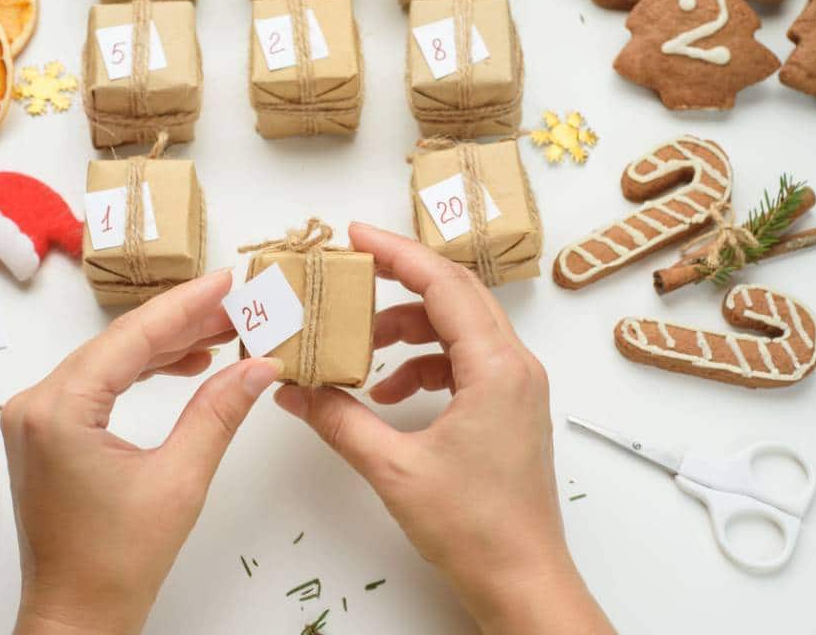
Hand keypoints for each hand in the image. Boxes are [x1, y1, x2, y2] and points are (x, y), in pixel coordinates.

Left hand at [1, 269, 280, 634]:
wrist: (76, 616)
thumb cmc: (118, 562)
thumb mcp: (180, 481)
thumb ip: (218, 412)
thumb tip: (259, 365)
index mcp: (58, 411)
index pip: (132, 337)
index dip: (186, 305)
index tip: (227, 280)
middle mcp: (36, 404)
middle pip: (120, 343)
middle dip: (182, 322)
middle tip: (237, 303)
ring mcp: (37, 418)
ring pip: (111, 360)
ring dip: (166, 345)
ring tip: (223, 332)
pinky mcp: (48, 432)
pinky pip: (100, 384)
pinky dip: (143, 371)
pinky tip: (185, 364)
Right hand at [275, 224, 612, 634]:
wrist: (522, 580)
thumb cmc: (475, 529)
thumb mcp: (394, 469)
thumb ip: (339, 420)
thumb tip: (293, 390)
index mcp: (497, 368)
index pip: (444, 285)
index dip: (397, 253)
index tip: (355, 236)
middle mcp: (516, 366)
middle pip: (455, 295)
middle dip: (399, 282)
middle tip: (351, 273)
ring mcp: (517, 386)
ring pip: (459, 328)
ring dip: (408, 329)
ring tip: (360, 348)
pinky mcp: (509, 407)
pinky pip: (465, 361)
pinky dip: (424, 363)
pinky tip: (387, 391)